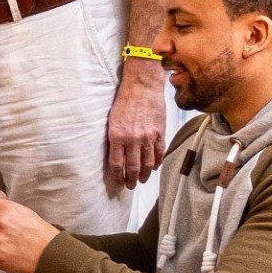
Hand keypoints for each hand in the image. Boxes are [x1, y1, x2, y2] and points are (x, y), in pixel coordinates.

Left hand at [105, 57, 168, 189]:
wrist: (142, 86)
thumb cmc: (124, 101)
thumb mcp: (112, 120)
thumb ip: (114, 138)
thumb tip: (116, 155)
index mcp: (117, 136)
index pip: (116, 164)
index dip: (118, 176)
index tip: (119, 182)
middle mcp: (132, 139)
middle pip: (132, 167)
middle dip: (131, 179)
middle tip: (130, 186)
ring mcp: (148, 137)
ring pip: (147, 163)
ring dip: (144, 174)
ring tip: (142, 181)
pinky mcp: (159, 133)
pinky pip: (159, 152)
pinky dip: (157, 162)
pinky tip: (154, 167)